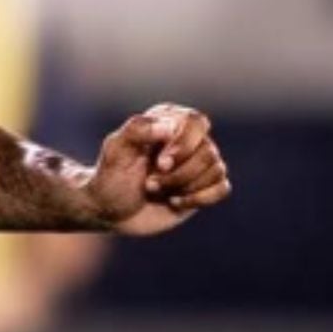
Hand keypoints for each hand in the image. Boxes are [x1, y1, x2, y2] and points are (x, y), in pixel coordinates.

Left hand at [87, 103, 230, 236]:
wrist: (110, 210)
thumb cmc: (110, 176)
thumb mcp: (115, 150)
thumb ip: (136, 130)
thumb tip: (168, 126)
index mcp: (168, 120)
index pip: (195, 122)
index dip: (183, 145)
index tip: (160, 164)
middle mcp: (188, 139)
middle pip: (208, 151)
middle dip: (179, 173)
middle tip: (149, 183)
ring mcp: (198, 163)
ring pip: (216, 170)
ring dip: (183, 186)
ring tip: (154, 190)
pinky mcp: (205, 186)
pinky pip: (222, 188)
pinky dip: (199, 198)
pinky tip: (175, 202)